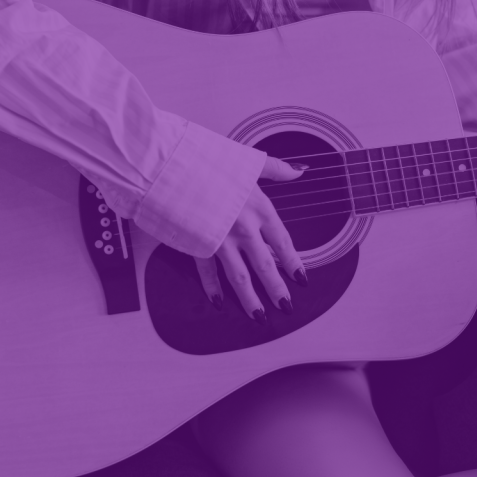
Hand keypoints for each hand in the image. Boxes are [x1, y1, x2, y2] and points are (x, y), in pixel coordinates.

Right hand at [192, 157, 307, 323]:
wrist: (174, 165)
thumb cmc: (210, 159)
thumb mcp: (247, 161)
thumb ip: (276, 169)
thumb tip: (299, 170)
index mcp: (260, 208)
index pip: (283, 242)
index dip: (293, 262)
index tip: (301, 278)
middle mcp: (245, 228)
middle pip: (266, 265)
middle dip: (277, 288)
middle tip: (286, 306)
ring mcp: (221, 239)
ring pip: (240, 276)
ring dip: (250, 298)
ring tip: (259, 316)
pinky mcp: (198, 244)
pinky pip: (207, 271)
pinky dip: (212, 288)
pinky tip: (218, 302)